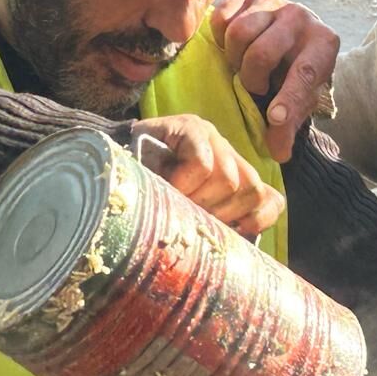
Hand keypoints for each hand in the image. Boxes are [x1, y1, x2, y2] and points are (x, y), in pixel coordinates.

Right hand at [130, 113, 284, 236]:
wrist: (107, 167)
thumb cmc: (146, 198)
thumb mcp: (186, 214)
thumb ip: (212, 223)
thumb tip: (235, 248)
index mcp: (233, 174)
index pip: (270, 199)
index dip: (258, 220)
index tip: (234, 233)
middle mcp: (227, 151)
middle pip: (252, 190)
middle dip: (221, 213)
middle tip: (191, 217)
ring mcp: (210, 135)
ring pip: (229, 179)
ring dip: (199, 200)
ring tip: (175, 200)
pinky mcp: (188, 127)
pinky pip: (202, 163)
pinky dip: (185, 183)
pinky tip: (168, 187)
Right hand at [209, 0, 339, 161]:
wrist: (291, 34)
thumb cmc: (294, 71)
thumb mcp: (299, 98)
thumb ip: (288, 126)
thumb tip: (277, 153)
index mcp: (324, 43)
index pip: (305, 73)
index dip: (287, 99)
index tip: (274, 118)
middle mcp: (301, 16)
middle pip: (261, 52)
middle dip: (251, 78)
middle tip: (254, 87)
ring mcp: (274, 0)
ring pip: (238, 33)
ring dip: (234, 57)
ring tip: (242, 65)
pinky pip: (221, 16)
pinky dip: (220, 36)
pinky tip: (231, 45)